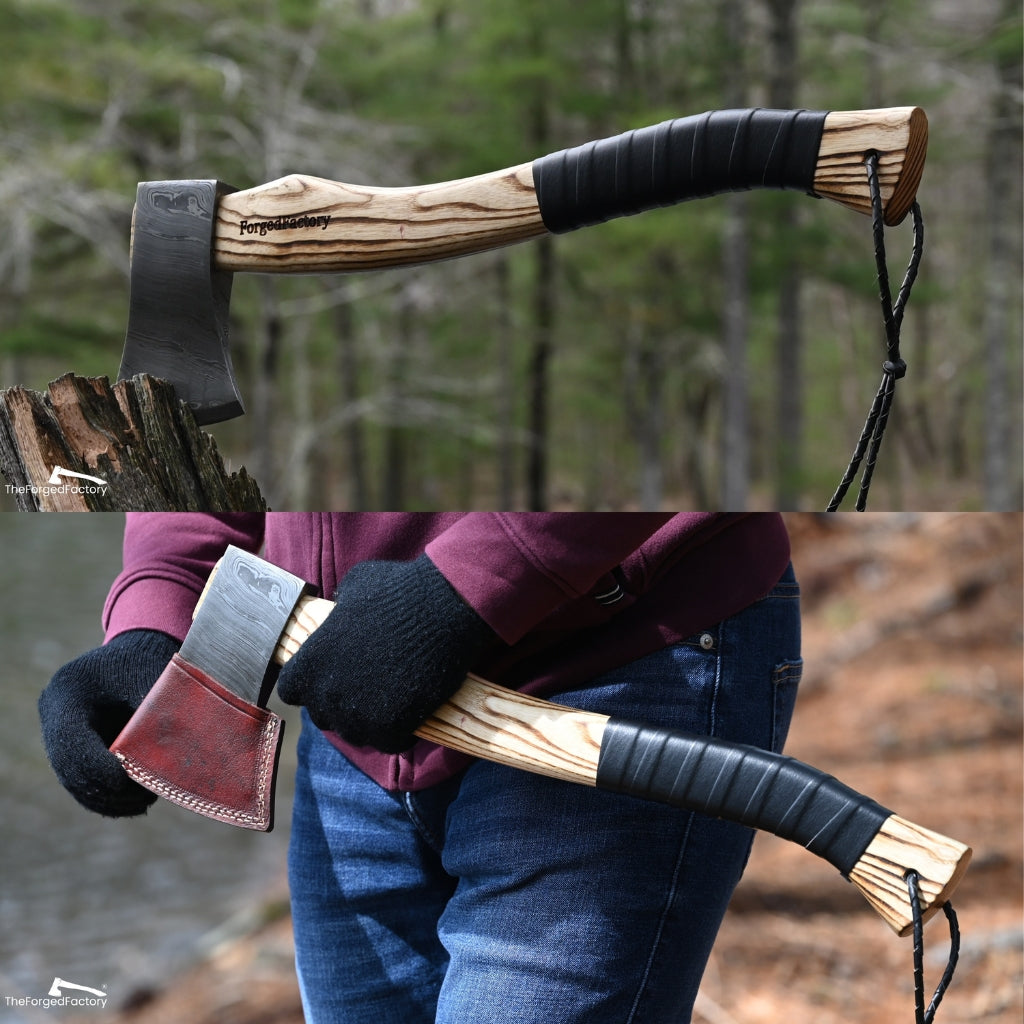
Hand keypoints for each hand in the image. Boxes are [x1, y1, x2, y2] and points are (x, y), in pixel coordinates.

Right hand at [38, 630, 179, 816]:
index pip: (72, 742)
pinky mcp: (72, 746)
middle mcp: (54, 713)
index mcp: (68, 692)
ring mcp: (58, 732)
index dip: (100, 768)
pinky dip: (107, 795)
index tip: (132, 782)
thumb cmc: (149, 664)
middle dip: (107, 790)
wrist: (137, 652)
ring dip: (108, 799)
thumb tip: (172, 760)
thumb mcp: (155, 682)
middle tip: (145, 799)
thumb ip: (159, 717)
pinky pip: (82, 780)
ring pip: (75, 780)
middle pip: (70, 767)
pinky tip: (136, 802)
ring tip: (144, 803)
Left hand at [277, 554, 496, 752]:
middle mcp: (327, 694)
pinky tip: (410, 711)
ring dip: (368, 721)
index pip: (291, 690)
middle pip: (323, 715)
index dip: (309, 684)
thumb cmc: (397, 591)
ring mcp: (359, 715)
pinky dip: (399, 732)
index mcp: (310, 662)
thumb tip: (340, 614)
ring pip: (355, 733)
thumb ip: (339, 611)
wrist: (443, 608)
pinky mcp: (392, 728)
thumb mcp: (355, 588)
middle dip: (340, 704)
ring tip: (390, 699)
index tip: (329, 675)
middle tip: (365, 686)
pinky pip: (389, 742)